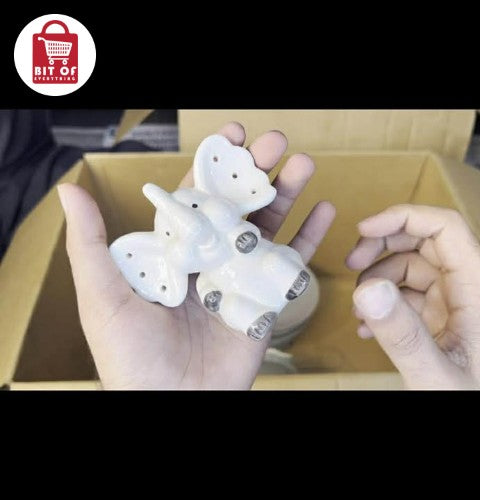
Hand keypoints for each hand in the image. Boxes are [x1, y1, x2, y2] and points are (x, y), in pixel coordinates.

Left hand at [58, 122, 334, 389]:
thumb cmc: (129, 355)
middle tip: (275, 142)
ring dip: (288, 195)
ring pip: (268, 228)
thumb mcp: (103, 296)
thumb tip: (69, 191)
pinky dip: (309, 238)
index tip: (232, 137)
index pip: (197, 198)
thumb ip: (92, 244)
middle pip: (238, 205)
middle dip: (257, 172)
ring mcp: (240, 278)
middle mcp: (210, 259)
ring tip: (303, 165)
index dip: (214, 167)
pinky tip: (324, 211)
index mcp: (175, 251)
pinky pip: (291, 265)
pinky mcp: (264, 301)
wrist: (171, 403)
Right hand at [346, 204, 479, 389]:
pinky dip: (382, 305)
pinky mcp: (441, 321)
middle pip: (424, 242)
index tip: (363, 229)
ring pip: (411, 268)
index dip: (403, 218)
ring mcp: (455, 306)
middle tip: (350, 264)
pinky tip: (367, 328)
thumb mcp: (436, 376)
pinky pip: (407, 297)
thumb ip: (404, 335)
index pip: (446, 229)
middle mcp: (469, 292)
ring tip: (358, 309)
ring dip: (377, 280)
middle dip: (382, 247)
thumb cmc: (471, 402)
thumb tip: (366, 289)